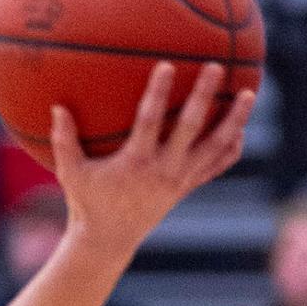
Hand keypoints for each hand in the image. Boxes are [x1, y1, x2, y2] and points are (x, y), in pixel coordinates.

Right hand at [50, 60, 255, 257]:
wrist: (109, 240)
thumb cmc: (87, 202)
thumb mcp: (70, 173)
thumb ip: (64, 140)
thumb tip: (56, 107)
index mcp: (135, 162)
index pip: (149, 121)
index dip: (159, 93)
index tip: (169, 65)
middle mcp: (163, 169)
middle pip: (191, 128)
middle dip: (206, 96)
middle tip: (218, 67)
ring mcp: (180, 179)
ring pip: (215, 146)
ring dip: (235, 120)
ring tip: (250, 93)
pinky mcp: (187, 188)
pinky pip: (216, 167)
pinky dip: (231, 149)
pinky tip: (240, 129)